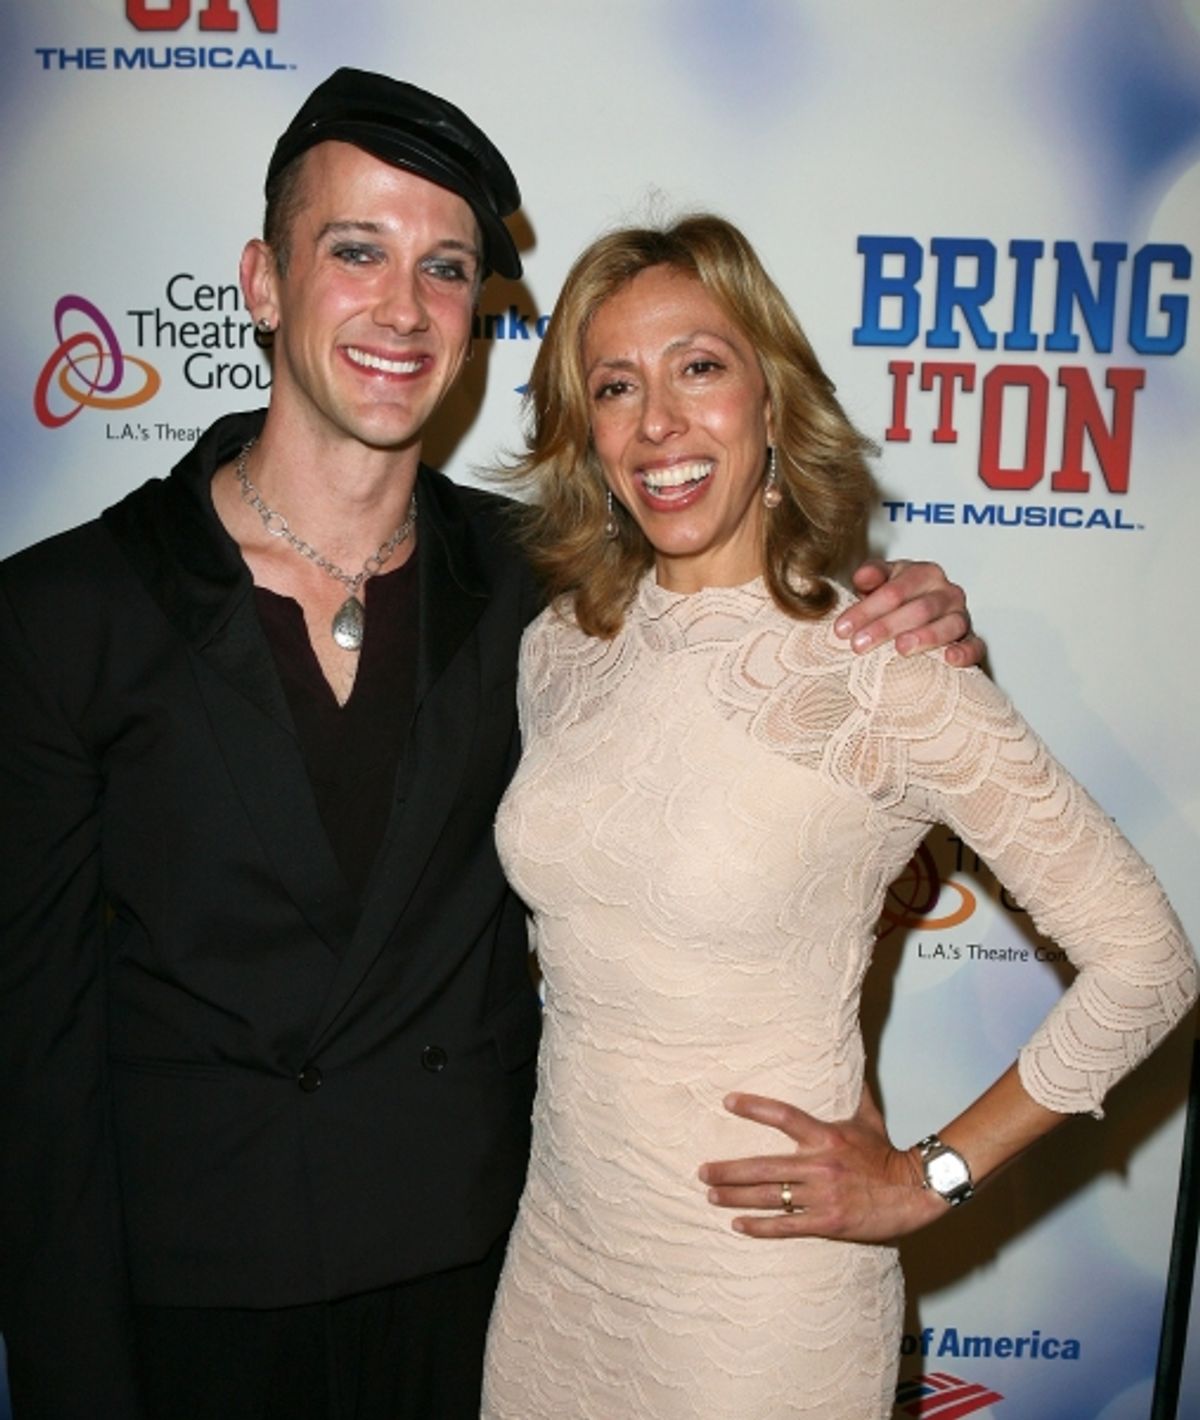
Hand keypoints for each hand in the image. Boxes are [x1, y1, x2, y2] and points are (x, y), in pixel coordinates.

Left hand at [698, 1088, 944, 1242]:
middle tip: (701, 1171)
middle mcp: (820, 1166)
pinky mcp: (828, 1222)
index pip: (784, 1115)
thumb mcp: (869, 1116)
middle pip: (763, 1167)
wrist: (914, 1192)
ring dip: (735, 1197)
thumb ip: (854, 1088)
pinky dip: (760, 1226)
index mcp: (826, 1136)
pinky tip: (738, 1225)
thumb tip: (850, 1056)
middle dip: (729, 1170)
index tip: (727, 1102)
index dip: (754, 1107)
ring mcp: (822, 1196)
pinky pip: (787, 1226)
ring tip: (710, 1194)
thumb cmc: (886, 1154)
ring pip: (769, 1197)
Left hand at [835, 558, 985, 666]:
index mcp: (922, 573)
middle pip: (919, 608)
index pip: (894, 590)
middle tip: (859, 644)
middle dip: (886, 626)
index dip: (867, 609)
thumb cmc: (895, 603)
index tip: (842, 628)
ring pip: (949, 624)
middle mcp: (946, 592)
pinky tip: (949, 659)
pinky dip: (965, 652)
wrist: (919, 621)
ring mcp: (961, 616)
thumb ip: (870, 576)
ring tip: (900, 649)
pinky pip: (975, 645)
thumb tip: (862, 578)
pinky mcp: (972, 640)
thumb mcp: (879, 584)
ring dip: (924, 637)